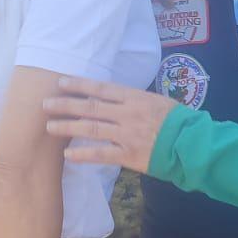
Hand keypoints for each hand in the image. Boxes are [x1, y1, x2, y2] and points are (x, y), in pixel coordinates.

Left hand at [45, 78, 177, 172]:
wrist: (192, 145)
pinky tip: (68, 155)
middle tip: (45, 103)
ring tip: (50, 127)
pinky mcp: (129, 155)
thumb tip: (112, 96)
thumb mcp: (157, 101)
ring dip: (68, 127)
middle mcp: (128, 114)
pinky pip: (101, 154)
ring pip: (91, 129)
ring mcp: (127, 135)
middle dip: (66, 104)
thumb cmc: (177, 121)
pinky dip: (83, 154)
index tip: (61, 82)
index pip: (101, 88)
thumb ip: (134, 99)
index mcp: (135, 98)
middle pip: (90, 107)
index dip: (79, 85)